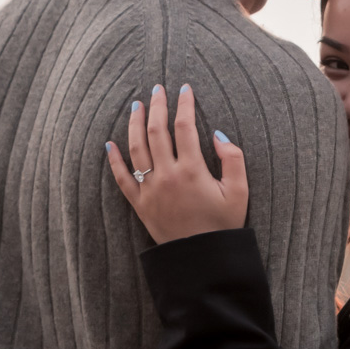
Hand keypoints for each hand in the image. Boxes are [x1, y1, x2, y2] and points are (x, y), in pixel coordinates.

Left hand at [107, 82, 247, 242]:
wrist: (202, 259)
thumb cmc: (223, 225)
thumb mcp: (240, 192)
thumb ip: (233, 159)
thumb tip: (217, 134)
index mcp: (192, 171)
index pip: (185, 127)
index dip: (184, 104)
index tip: (184, 89)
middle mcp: (167, 176)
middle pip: (156, 132)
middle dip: (157, 106)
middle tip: (157, 89)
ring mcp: (150, 190)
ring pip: (136, 149)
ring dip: (134, 124)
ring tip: (136, 106)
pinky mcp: (140, 204)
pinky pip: (122, 178)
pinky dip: (114, 160)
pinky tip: (109, 143)